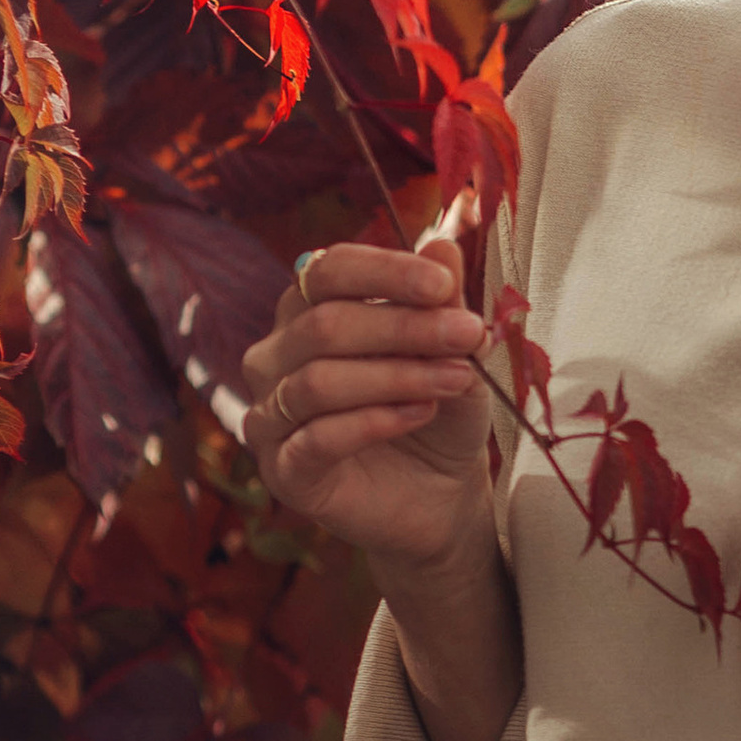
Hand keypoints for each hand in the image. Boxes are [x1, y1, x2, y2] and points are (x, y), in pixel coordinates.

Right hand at [241, 236, 493, 578]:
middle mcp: (277, 357)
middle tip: (468, 335)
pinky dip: (374, 422)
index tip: (443, 284)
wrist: (442, 495)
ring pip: (318, 381)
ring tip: (456, 379)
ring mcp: (271, 415)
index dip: (384, 271)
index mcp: (308, 311)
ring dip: (397, 376)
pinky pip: (315, 438)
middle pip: (323, 325)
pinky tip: (418, 415)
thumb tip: (443, 245)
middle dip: (404, 327)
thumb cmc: (439, 412)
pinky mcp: (283, 471)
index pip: (327, 270)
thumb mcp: (453, 352)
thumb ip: (442, 302)